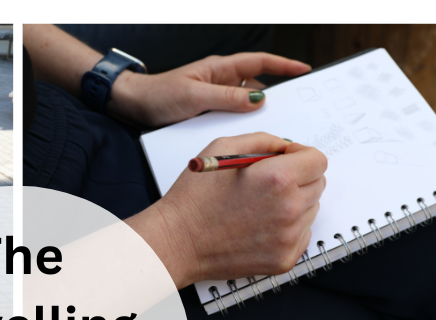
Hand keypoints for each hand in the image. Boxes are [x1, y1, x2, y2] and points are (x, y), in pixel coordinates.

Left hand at [111, 52, 310, 127]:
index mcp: (220, 69)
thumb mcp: (194, 97)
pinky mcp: (207, 114)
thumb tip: (258, 99)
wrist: (132, 106)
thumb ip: (226, 98)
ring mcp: (214, 98)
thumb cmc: (158, 96)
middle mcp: (220, 82)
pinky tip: (243, 141)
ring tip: (268, 132)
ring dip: (254, 118)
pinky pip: (230, 119)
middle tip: (292, 112)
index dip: (283, 65)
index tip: (304, 70)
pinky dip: (239, 128)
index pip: (259, 62)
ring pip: (244, 107)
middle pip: (256, 87)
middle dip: (274, 98)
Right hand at [130, 133, 326, 288]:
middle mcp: (289, 208)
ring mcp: (289, 237)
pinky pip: (302, 235)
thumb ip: (264, 141)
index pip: (318, 160)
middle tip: (268, 184)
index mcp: (277, 178)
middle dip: (299, 178)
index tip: (288, 160)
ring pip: (311, 210)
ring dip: (293, 204)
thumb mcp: (222, 148)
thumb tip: (287, 147)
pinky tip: (260, 226)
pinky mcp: (284, 259)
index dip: (302, 156)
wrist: (177, 242)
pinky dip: (288, 229)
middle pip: (318, 184)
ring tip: (259, 207)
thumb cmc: (193, 199)